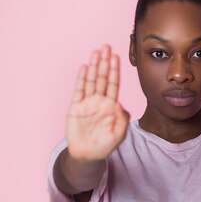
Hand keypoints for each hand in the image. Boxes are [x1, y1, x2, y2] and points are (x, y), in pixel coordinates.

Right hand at [66, 45, 129, 160]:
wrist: (88, 155)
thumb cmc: (105, 145)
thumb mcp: (119, 133)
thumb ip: (122, 119)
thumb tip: (121, 106)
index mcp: (111, 105)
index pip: (114, 83)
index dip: (115, 70)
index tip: (117, 56)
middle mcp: (100, 100)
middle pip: (103, 77)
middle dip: (105, 62)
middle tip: (107, 46)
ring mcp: (87, 103)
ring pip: (92, 80)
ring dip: (94, 66)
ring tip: (96, 52)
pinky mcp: (75, 107)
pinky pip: (79, 90)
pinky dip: (82, 78)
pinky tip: (85, 67)